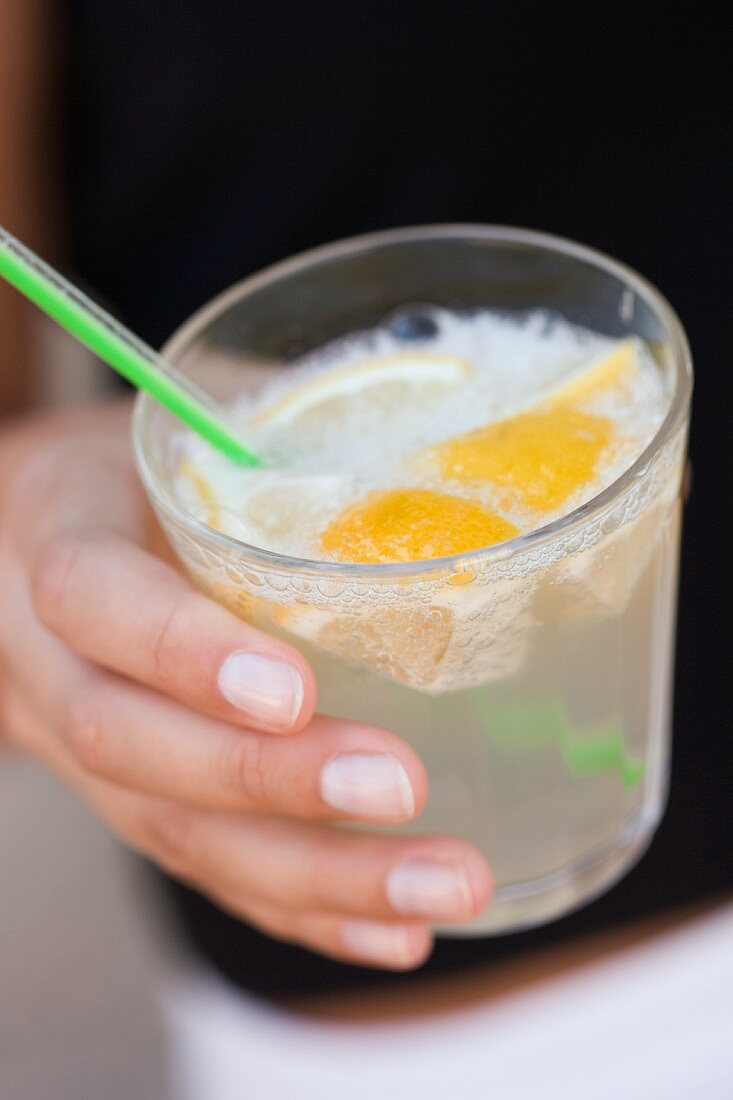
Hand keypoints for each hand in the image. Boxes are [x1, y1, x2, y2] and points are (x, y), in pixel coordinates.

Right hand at [0, 404, 491, 968]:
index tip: (292, 689)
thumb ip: (267, 446)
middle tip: (398, 788)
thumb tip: (442, 456)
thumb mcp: (184, 426)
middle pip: (127, 742)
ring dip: (311, 873)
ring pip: (170, 830)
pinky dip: (299, 907)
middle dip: (267, 781)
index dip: (181, 652)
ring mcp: (79, 743)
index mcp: (55, 530)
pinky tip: (390, 930)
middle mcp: (45, 656)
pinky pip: (200, 867)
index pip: (91, 597)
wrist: (38, 532)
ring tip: (441, 885)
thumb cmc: (140, 467)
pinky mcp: (129, 796)